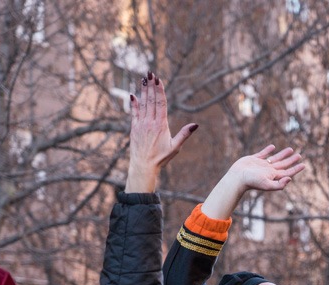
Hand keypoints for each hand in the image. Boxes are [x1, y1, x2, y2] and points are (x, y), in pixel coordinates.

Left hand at [125, 72, 197, 192]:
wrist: (143, 166)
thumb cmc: (161, 158)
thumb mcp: (175, 147)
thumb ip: (184, 134)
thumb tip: (195, 125)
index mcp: (161, 125)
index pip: (161, 103)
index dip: (159, 90)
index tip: (158, 79)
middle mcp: (150, 122)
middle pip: (151, 100)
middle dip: (151, 86)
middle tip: (150, 73)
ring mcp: (141, 124)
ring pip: (143, 104)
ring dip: (143, 91)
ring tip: (143, 79)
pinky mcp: (134, 128)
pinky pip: (134, 113)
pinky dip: (134, 103)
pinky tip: (133, 95)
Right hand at [200, 144, 304, 218]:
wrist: (237, 177)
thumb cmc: (251, 182)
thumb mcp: (267, 184)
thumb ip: (279, 184)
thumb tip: (290, 179)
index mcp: (273, 176)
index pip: (287, 172)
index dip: (296, 169)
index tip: (303, 165)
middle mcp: (268, 171)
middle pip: (283, 165)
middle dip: (291, 160)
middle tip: (299, 155)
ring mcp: (261, 165)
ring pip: (275, 158)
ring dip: (283, 154)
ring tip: (291, 149)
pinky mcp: (253, 159)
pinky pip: (263, 154)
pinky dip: (268, 150)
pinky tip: (273, 147)